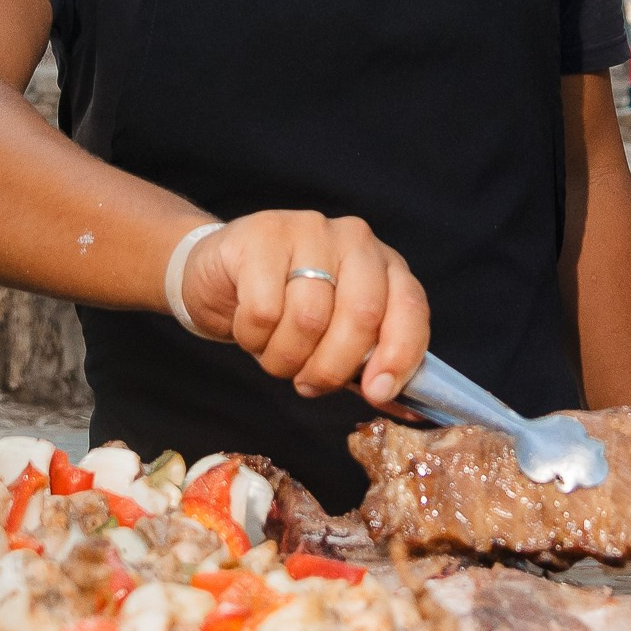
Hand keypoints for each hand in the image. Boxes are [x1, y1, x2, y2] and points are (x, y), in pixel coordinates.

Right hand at [177, 211, 428, 402]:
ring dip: (286, 358)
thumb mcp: (336, 335)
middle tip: (308, 384)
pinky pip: (264, 310)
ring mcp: (310, 229)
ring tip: (274, 354)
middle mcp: (354, 239)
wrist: (220, 278)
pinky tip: (249, 329)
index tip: (376, 393)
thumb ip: (368, 361)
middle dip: (332, 368)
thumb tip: (396, 400)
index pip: (410, 307)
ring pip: (309, 318)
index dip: (399, 355)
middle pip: (360, 316)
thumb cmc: (285, 310)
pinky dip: (254, 337)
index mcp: (384, 264)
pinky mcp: (263, 234)